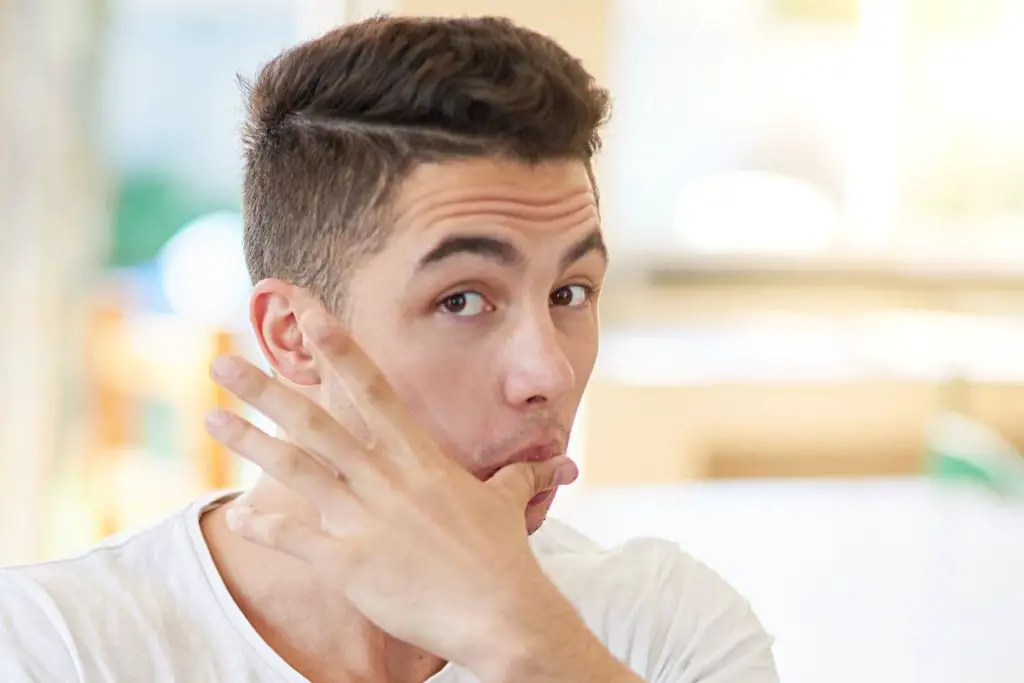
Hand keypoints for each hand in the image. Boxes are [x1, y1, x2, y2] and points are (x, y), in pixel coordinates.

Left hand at [203, 306, 583, 675]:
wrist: (501, 614)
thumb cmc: (503, 559)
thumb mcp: (507, 506)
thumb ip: (516, 478)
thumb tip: (544, 466)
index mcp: (420, 457)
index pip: (372, 388)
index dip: (338, 347)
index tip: (309, 313)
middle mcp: (386, 478)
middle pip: (316, 420)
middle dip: (265, 387)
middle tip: (222, 359)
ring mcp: (364, 518)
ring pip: (294, 467)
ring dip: (248, 440)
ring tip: (210, 416)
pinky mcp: (348, 561)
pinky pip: (293, 536)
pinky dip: (263, 523)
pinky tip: (238, 513)